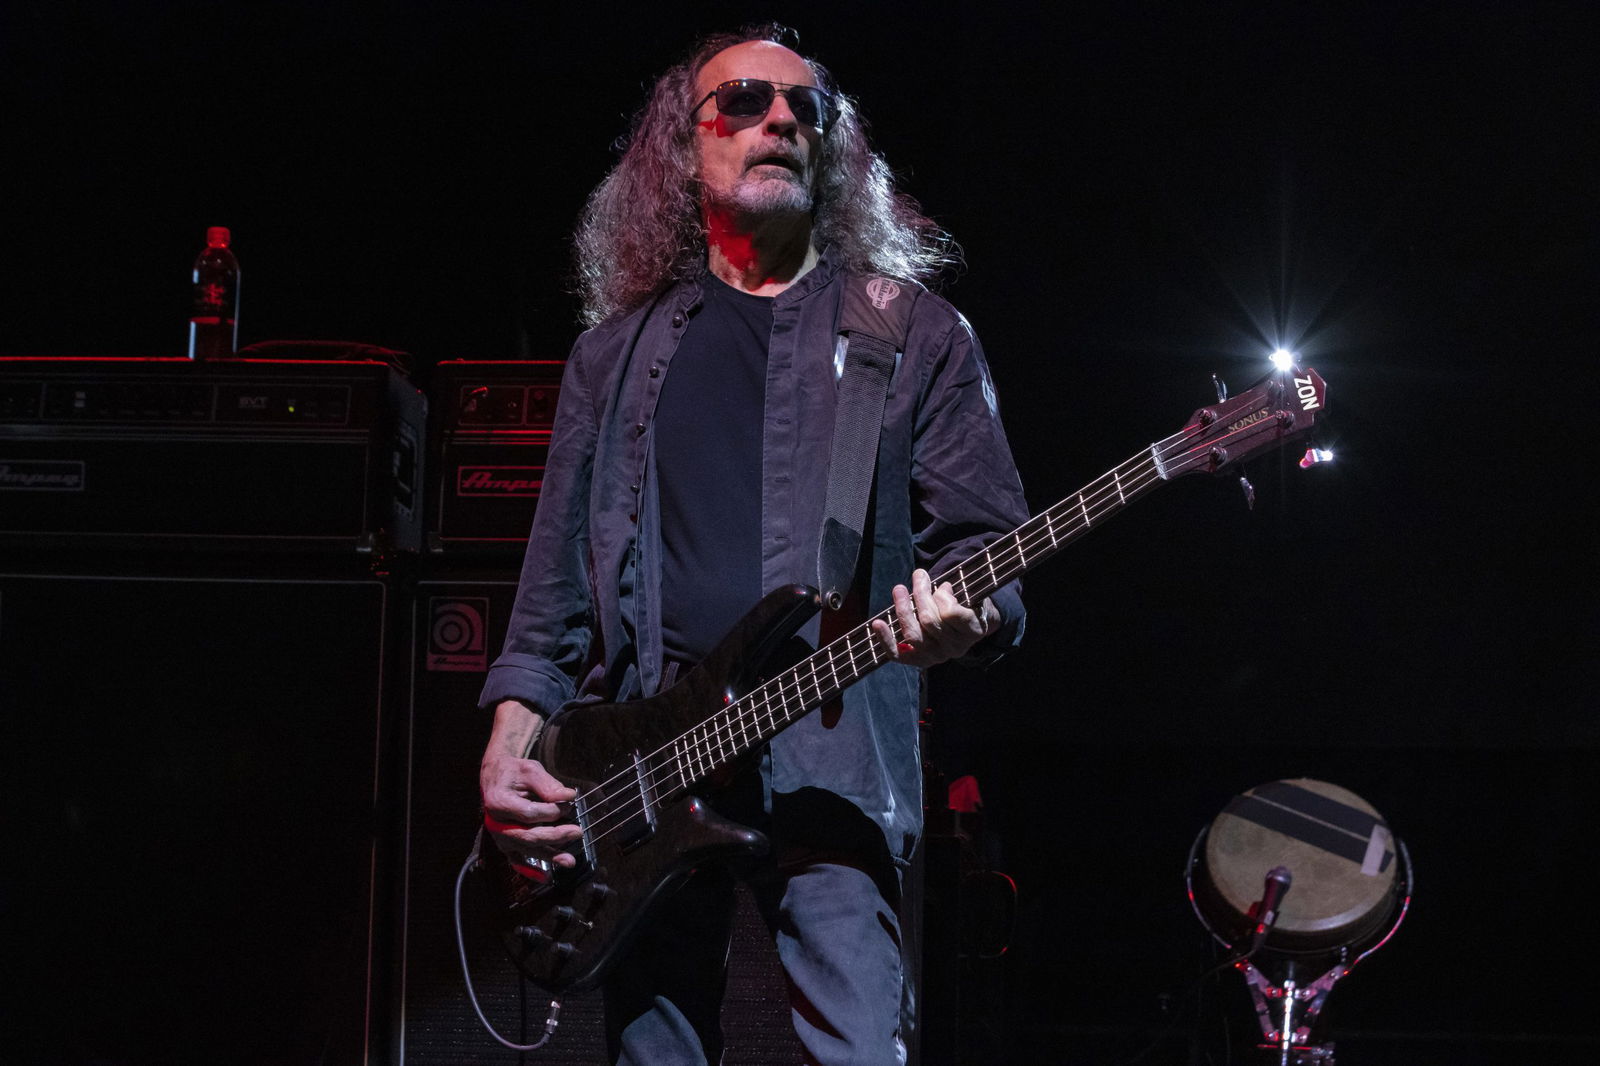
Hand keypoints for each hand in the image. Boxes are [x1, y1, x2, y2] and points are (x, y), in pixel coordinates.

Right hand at [480, 700, 583, 876]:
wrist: (497, 777)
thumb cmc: (514, 773)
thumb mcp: (531, 771)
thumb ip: (548, 785)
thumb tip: (570, 796)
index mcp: (499, 802)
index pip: (529, 813)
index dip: (551, 812)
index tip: (568, 804)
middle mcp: (496, 823)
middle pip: (528, 835)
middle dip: (554, 836)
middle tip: (577, 832)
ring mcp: (499, 836)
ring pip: (526, 849)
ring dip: (549, 855)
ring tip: (569, 860)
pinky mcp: (505, 843)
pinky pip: (516, 860)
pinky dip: (530, 870)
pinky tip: (546, 876)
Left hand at [870, 569, 998, 669]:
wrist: (970, 628)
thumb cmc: (970, 605)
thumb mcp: (973, 594)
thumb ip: (959, 591)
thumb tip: (941, 588)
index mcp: (973, 631)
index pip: (950, 613)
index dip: (942, 596)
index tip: (943, 585)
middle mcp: (955, 648)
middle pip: (928, 620)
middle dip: (920, 594)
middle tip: (918, 575)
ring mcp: (936, 657)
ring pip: (913, 634)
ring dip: (902, 608)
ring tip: (899, 589)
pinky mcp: (919, 660)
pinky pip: (898, 654)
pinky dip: (886, 639)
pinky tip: (877, 624)